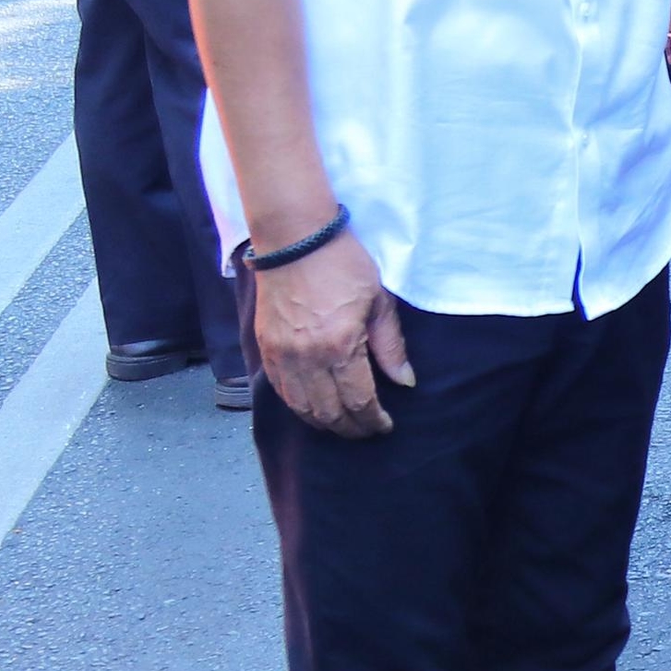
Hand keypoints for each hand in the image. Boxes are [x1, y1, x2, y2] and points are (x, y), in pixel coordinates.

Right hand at [255, 222, 410, 438]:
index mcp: (340, 346)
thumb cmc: (343, 264)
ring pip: (302, 408)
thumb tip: (405, 381)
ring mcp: (281, 355)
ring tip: (345, 425)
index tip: (385, 426)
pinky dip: (299, 407)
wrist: (294, 239)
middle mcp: (306, 358)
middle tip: (368, 431)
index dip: (373, 420)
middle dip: (351, 428)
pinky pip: (281, 391)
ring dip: (324, 423)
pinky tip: (315, 409)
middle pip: (329, 413)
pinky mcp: (265, 349)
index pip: (358, 401)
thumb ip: (391, 345)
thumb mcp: (379, 301)